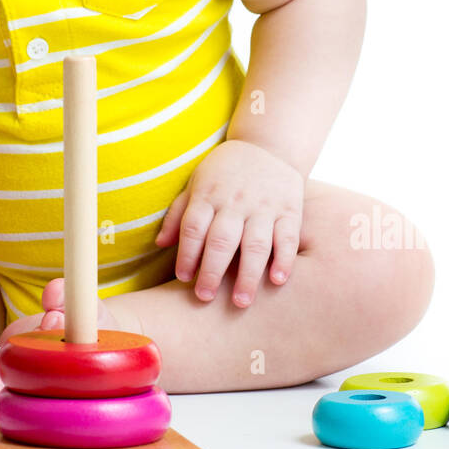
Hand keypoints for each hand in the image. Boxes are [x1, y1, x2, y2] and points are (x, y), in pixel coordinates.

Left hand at [154, 140, 302, 306]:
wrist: (268, 145)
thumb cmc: (224, 172)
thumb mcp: (197, 183)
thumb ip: (179, 213)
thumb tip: (160, 244)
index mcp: (208, 195)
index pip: (193, 228)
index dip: (186, 254)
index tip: (183, 278)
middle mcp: (235, 202)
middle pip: (221, 240)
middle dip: (212, 271)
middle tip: (205, 297)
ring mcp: (264, 206)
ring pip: (255, 244)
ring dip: (247, 275)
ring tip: (241, 302)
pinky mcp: (289, 210)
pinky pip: (287, 237)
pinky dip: (284, 259)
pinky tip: (277, 280)